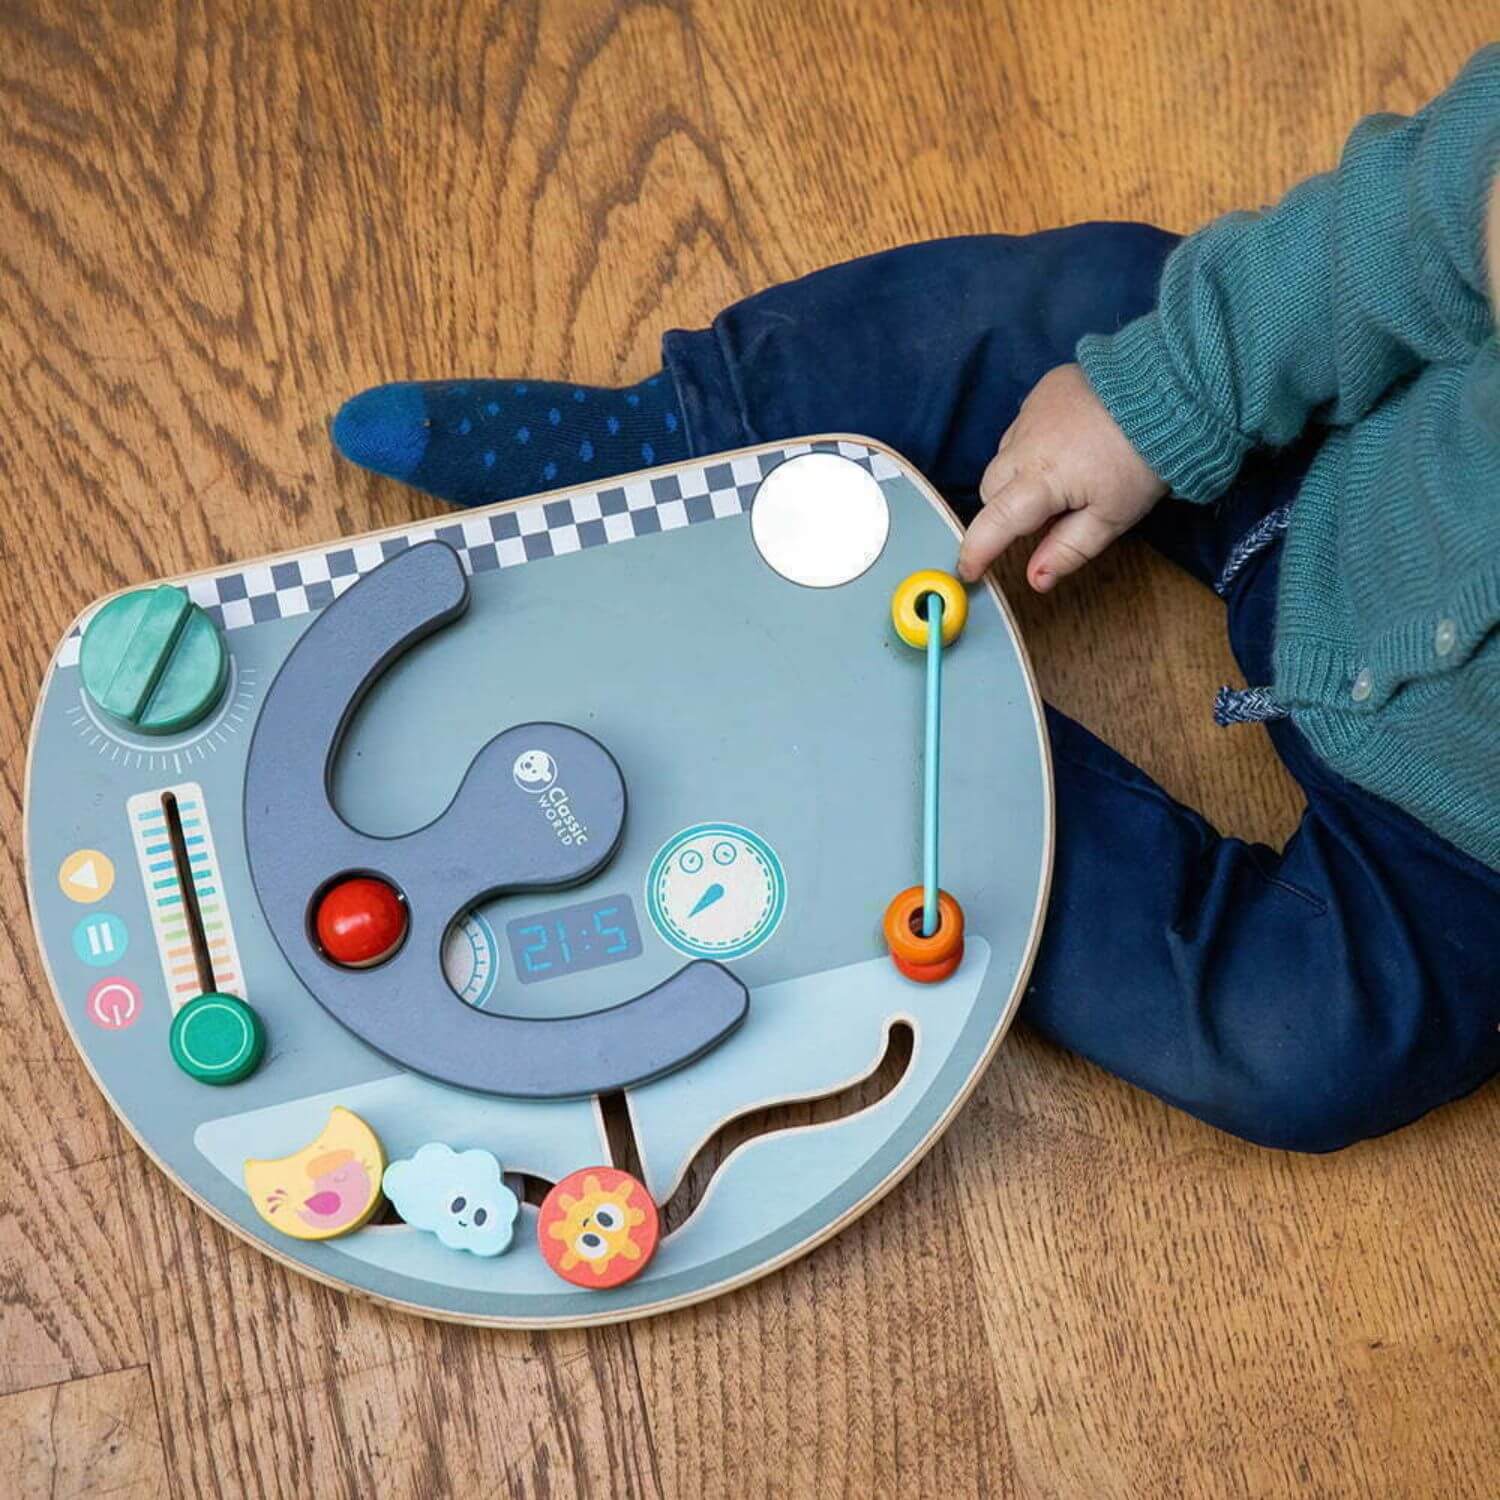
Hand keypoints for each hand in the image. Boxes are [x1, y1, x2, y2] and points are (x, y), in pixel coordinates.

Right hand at [956, 364, 1166, 590]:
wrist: (1170, 390)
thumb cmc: (1142, 460)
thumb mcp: (1111, 517)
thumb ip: (1067, 549)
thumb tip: (1035, 579)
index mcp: (1040, 480)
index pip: (994, 523)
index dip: (976, 550)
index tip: (968, 570)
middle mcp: (1024, 444)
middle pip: (991, 488)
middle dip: (1004, 509)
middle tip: (1043, 519)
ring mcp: (1031, 412)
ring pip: (1005, 456)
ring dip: (1020, 474)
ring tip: (1065, 476)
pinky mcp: (1044, 390)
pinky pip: (1024, 424)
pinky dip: (1035, 442)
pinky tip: (1069, 443)